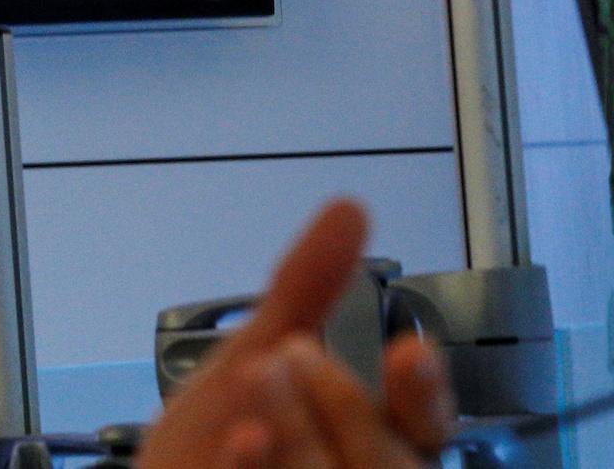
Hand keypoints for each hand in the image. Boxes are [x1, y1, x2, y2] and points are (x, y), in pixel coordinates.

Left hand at [137, 199, 455, 466]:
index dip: (424, 389)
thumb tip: (350, 207)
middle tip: (292, 354)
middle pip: (389, 459)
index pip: (426, 421)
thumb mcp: (259, 347)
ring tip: (259, 374)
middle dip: (344, 401)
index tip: (410, 348)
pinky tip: (244, 439)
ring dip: (299, 428)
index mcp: (373, 437)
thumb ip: (307, 287)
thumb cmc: (225, 427)